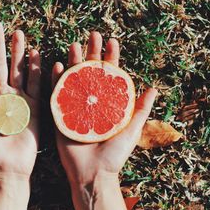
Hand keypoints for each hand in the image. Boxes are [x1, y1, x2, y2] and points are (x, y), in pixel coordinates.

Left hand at [0, 22, 40, 180]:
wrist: (8, 167)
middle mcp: (2, 96)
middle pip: (0, 66)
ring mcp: (19, 100)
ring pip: (18, 71)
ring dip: (19, 53)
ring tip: (19, 34)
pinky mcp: (34, 107)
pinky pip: (36, 85)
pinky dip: (36, 70)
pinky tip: (36, 55)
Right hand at [51, 32, 156, 186]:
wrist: (93, 173)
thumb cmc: (113, 155)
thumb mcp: (131, 131)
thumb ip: (140, 110)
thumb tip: (154, 88)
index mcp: (108, 104)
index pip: (110, 76)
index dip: (111, 58)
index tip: (113, 41)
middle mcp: (91, 102)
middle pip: (91, 72)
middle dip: (92, 53)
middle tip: (92, 35)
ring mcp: (75, 107)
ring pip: (73, 79)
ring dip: (73, 61)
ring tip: (73, 44)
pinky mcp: (61, 115)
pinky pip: (56, 94)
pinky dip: (56, 79)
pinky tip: (56, 65)